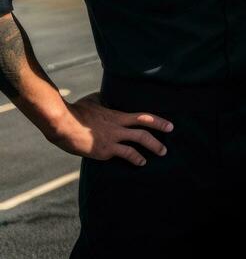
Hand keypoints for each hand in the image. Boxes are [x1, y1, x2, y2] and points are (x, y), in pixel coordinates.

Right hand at [51, 92, 172, 166]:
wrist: (62, 124)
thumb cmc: (75, 111)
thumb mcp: (94, 101)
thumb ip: (104, 100)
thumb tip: (106, 96)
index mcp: (117, 115)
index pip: (142, 117)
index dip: (158, 120)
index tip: (170, 125)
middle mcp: (118, 126)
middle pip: (144, 129)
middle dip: (159, 134)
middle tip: (170, 138)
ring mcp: (112, 138)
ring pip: (138, 142)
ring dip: (153, 147)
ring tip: (162, 153)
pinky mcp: (104, 150)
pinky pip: (124, 155)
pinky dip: (135, 159)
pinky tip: (141, 163)